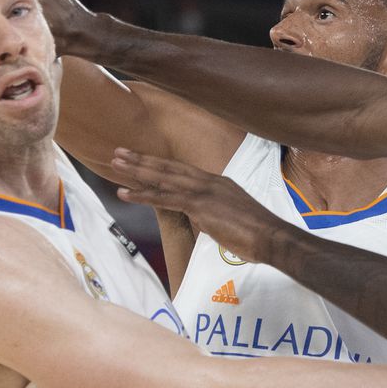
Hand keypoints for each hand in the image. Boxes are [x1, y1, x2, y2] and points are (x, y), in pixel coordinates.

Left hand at [109, 149, 287, 263]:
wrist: (271, 236)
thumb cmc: (257, 232)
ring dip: (137, 170)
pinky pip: (165, 198)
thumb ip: (215, 214)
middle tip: (119, 151)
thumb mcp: (233, 217)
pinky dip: (143, 195)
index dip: (160, 164)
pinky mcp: (199, 205)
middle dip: (143, 159)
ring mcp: (204, 191)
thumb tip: (206, 220)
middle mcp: (209, 181)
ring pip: (164, 178)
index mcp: (217, 183)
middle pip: (169, 167)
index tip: (142, 158)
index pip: (182, 170)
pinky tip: (125, 193)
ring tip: (115, 163)